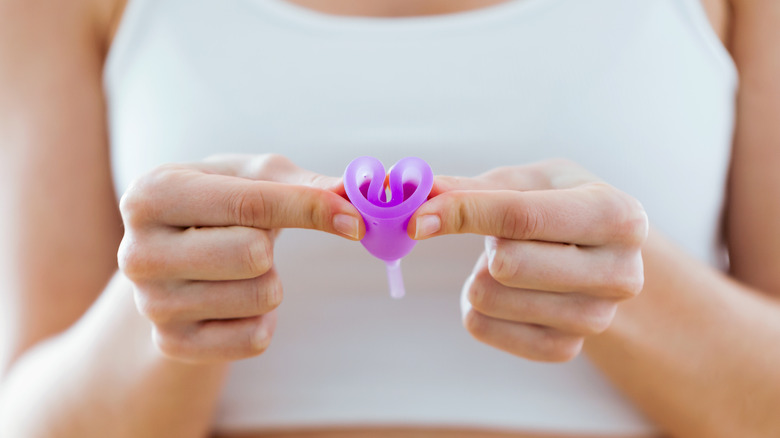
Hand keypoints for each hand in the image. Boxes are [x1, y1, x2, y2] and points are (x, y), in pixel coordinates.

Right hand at [118, 154, 363, 363]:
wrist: (171, 258)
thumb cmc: (219, 206)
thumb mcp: (251, 179)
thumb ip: (306, 185)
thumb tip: (356, 196)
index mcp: (152, 195)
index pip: (250, 203)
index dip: (310, 208)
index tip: (356, 220)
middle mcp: (138, 252)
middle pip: (253, 254)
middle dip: (272, 247)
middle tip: (253, 240)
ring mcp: (151, 304)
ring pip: (261, 297)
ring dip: (269, 282)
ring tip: (237, 269)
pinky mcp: (172, 345)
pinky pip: (256, 338)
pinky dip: (264, 319)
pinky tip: (234, 301)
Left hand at [408, 160, 647, 361]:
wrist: (602, 256)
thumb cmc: (562, 206)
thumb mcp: (530, 182)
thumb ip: (474, 188)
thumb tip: (421, 191)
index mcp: (618, 215)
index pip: (522, 217)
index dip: (462, 212)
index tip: (418, 217)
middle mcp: (619, 273)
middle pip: (506, 265)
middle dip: (484, 245)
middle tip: (499, 236)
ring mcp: (595, 318)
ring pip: (489, 297)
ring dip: (480, 275)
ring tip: (510, 262)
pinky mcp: (567, 349)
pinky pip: (483, 328)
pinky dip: (478, 306)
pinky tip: (507, 291)